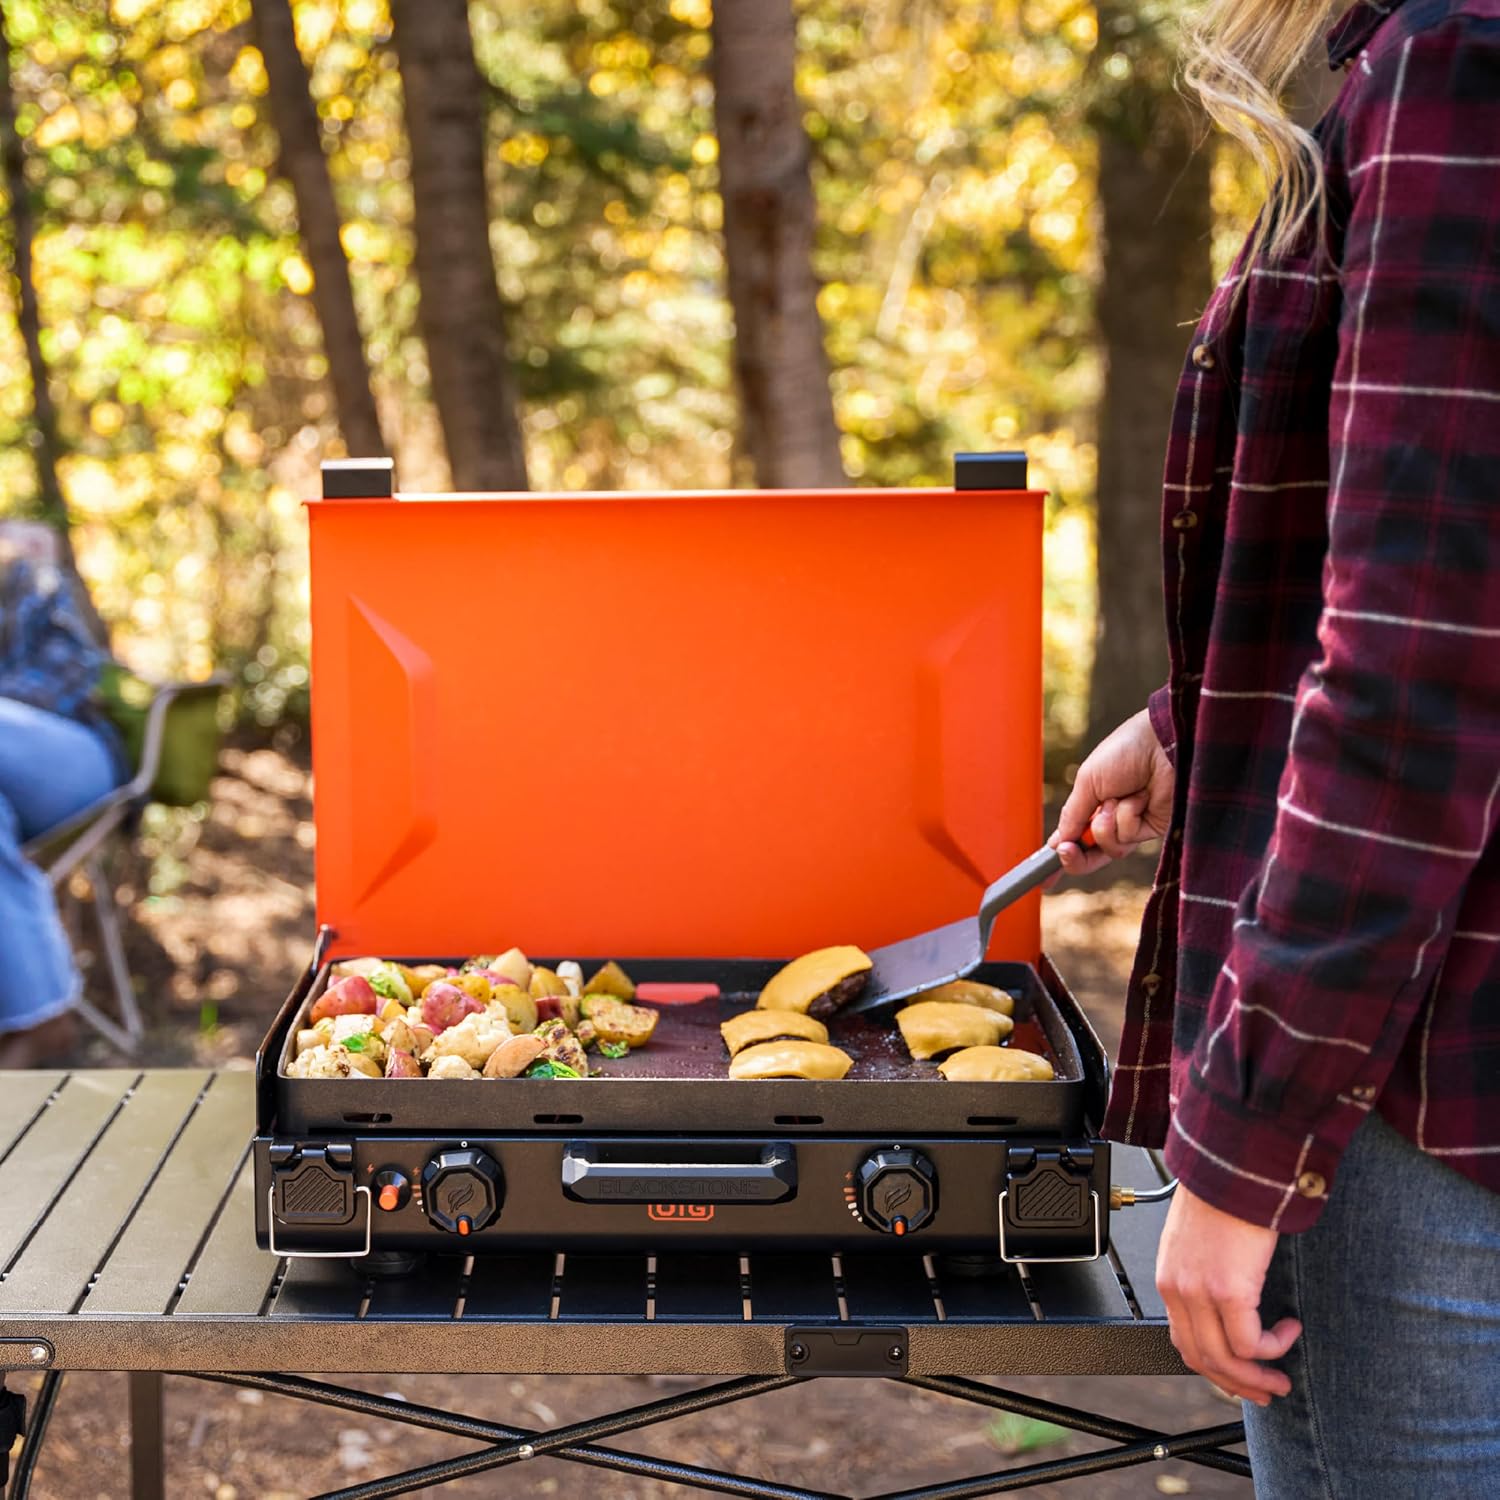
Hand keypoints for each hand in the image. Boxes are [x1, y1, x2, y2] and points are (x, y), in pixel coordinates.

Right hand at [1049, 708, 1173, 875]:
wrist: (1165, 744)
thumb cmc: (1125, 753)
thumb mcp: (1087, 782)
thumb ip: (1072, 816)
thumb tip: (1059, 843)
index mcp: (1092, 803)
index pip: (1072, 836)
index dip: (1059, 856)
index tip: (1043, 878)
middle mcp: (1111, 817)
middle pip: (1089, 854)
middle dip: (1076, 856)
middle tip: (1068, 850)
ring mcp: (1132, 825)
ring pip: (1108, 848)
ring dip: (1106, 825)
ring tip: (1119, 799)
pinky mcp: (1152, 829)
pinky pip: (1128, 838)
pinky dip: (1128, 818)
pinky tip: (1140, 797)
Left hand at [1155, 1183, 1301, 1405]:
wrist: (1230, 1165)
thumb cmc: (1220, 1193)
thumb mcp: (1199, 1238)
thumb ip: (1206, 1271)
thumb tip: (1232, 1302)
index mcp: (1169, 1277)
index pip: (1183, 1340)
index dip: (1214, 1367)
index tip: (1239, 1377)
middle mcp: (1178, 1288)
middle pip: (1202, 1358)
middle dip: (1238, 1383)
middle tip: (1267, 1390)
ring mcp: (1200, 1291)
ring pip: (1227, 1360)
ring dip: (1258, 1376)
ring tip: (1282, 1375)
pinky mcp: (1228, 1289)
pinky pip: (1251, 1343)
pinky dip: (1274, 1346)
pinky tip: (1290, 1329)